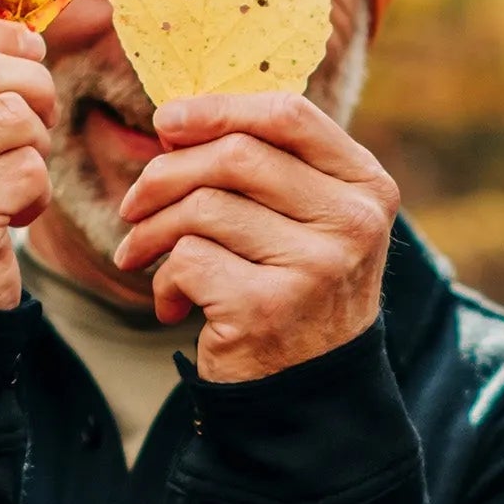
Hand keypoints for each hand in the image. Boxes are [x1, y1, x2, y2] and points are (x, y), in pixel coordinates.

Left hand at [112, 91, 398, 381]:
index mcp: (368, 188)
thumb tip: (177, 121)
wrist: (311, 394)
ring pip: (203, 208)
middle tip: (135, 203)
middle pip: (236, 156)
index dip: (218, 109)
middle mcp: (352, 224)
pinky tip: (175, 305)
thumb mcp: (310, 221)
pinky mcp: (268, 308)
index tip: (167, 123)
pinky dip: (164, 281)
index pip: (289, 116)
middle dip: (166, 174)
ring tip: (144, 255)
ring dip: (153, 231)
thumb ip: (270, 165)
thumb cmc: (297, 291)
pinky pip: (187, 260)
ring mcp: (316, 267)